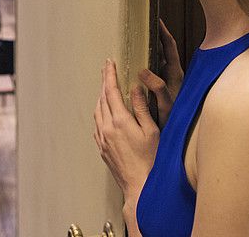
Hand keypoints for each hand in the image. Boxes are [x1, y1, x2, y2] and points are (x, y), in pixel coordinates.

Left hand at [93, 59, 159, 201]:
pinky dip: (99, 111)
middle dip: (104, 81)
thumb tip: (135, 87)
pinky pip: (96, 123)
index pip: (111, 91)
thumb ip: (142, 107)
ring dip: (100, 96)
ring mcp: (102, 138)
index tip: (109, 62)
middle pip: (102, 98)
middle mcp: (107, 127)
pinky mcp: (102, 147)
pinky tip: (104, 111)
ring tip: (105, 86)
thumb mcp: (152, 130)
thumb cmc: (151, 159)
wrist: (140, 186)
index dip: (110, 75)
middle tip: (106, 68)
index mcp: (120, 120)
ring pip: (97, 110)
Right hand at [137, 19, 183, 128]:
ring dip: (145, 52)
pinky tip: (129, 66)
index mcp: (175, 75)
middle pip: (161, 51)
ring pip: (154, 61)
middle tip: (138, 29)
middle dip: (151, 39)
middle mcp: (170, 76)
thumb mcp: (165, 105)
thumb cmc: (173, 121)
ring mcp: (164, 82)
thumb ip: (157, 88)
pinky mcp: (157, 89)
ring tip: (131, 44)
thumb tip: (144, 71)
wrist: (176, 137)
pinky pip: (148, 71)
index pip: (170, 47)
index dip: (164, 33)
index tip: (157, 20)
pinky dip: (140, 64)